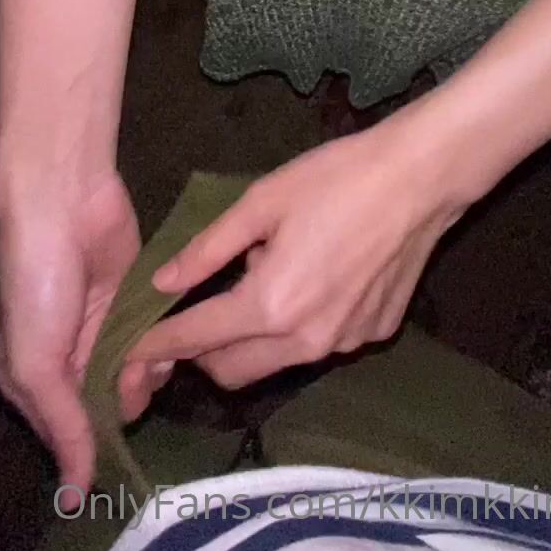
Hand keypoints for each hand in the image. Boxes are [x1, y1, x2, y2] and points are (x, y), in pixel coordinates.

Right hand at [0, 168, 167, 503]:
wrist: (65, 202)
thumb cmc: (38, 284)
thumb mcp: (36, 362)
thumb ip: (62, 424)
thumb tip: (74, 494)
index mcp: (34, 378)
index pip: (69, 434)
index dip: (94, 445)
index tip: (117, 449)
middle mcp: (71, 359)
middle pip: (110, 407)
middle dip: (124, 402)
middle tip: (129, 379)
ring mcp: (107, 328)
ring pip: (139, 376)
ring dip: (147, 374)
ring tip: (145, 355)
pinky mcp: (139, 301)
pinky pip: (158, 339)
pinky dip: (164, 344)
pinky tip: (164, 337)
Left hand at [130, 102, 480, 388]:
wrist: (421, 178)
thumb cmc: (337, 178)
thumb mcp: (262, 201)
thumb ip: (209, 249)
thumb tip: (163, 282)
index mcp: (271, 305)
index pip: (195, 338)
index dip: (156, 345)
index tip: (128, 349)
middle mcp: (306, 341)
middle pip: (231, 372)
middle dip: (200, 353)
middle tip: (192, 312)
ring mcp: (344, 344)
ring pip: (276, 363)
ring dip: (252, 337)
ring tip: (266, 274)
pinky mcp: (372, 335)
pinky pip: (319, 343)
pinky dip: (300, 323)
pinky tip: (316, 275)